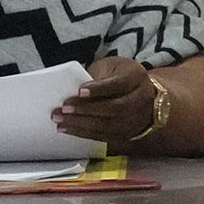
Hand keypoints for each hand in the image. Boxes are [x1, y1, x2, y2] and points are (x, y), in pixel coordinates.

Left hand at [48, 56, 168, 149]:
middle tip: (64, 108)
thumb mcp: (111, 67)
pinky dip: (84, 133)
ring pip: (110, 126)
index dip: (99, 89)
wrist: (142, 94)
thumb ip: (97, 76)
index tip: (80, 90)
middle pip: (116, 108)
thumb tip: (74, 92)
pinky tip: (67, 129)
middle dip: (88, 109)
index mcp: (137, 77)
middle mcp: (141, 100)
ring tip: (60, 121)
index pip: (119, 85)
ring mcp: (136, 120)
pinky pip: (104, 137)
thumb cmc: (120, 76)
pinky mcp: (127, 134)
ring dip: (82, 124)